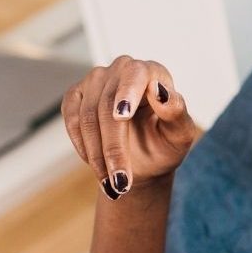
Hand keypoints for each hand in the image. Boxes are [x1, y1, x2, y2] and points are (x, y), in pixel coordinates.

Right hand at [62, 56, 201, 199]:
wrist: (143, 161)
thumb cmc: (164, 144)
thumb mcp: (179, 136)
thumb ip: (176, 113)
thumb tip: (160, 91)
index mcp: (153, 72)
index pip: (136, 74)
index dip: (127, 93)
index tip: (122, 116)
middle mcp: (122, 69)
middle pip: (108, 105)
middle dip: (113, 148)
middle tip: (121, 181)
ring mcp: (96, 80)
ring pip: (88, 116)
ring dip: (97, 155)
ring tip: (111, 183)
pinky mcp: (76, 95)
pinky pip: (72, 119)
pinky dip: (82, 145)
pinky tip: (96, 164)